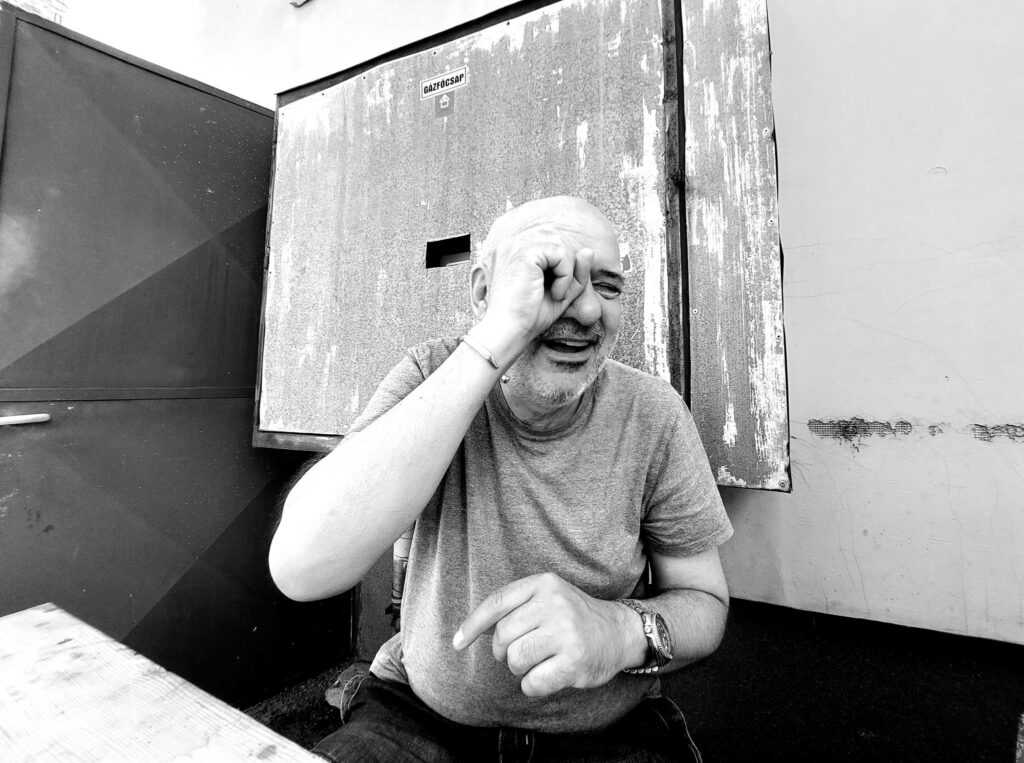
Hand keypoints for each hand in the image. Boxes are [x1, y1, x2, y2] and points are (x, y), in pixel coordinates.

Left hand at [452, 572, 634, 696]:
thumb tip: (473, 631)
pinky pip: (533, 682)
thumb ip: (516, 608)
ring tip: (537, 663)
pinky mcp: (574, 661)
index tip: (457, 643)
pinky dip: (533, 685)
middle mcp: (555, 604)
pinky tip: (548, 676)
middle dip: (504, 652)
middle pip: (503, 635)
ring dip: (520, 669)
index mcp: (544, 584)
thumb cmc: (575, 618)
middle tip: (521, 653)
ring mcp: (566, 632)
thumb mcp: (548, 598)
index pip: (497, 603)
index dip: (472, 625)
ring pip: (515, 659)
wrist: (620, 632)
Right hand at [476, 226, 593, 359]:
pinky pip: (561, 254)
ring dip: (567, 272)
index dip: (565, 267)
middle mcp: (514, 243)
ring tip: (556, 294)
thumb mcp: (561, 292)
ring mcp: (517, 245)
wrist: (508, 332)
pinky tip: (555, 293)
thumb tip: (589, 250)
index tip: (556, 292)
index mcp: (517, 251)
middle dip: (568, 268)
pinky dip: (566, 275)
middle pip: (559, 242)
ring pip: (562, 246)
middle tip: (558, 294)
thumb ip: (575, 272)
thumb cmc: (529, 316)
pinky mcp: (525, 252)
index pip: (553, 245)